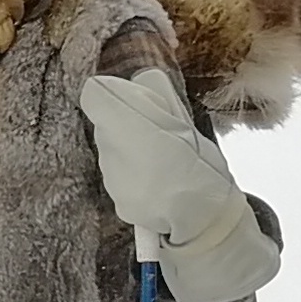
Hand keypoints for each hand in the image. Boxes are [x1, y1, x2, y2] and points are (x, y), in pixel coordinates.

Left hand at [78, 69, 279, 301]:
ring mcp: (112, 181)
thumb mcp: (186, 120)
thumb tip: (138, 80)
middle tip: (161, 132)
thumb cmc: (202, 166)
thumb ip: (157, 95)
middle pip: (104, 124)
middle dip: (126, 122)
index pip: (94, 95)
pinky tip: (157, 180)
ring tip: (163, 160)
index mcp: (130, 128)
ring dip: (130, 148)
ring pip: (111, 150)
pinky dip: (133, 174)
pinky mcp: (116, 202)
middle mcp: (112, 154)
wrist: (206, 221)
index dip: (113, 93)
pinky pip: (119, 176)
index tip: (137, 102)